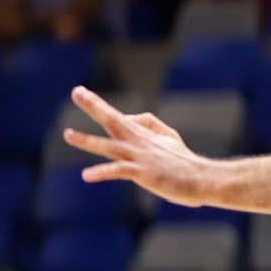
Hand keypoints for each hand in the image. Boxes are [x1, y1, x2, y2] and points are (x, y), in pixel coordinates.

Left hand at [63, 86, 213, 203]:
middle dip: (94, 106)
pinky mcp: (142, 172)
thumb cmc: (184, 162)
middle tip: (76, 92)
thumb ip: (150, 124)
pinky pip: (118, 170)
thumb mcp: (169, 137)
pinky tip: (86, 175)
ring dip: (87, 140)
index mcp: (143, 135)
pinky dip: (102, 172)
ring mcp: (139, 157)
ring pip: (109, 146)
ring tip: (68, 134)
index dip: (98, 105)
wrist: (202, 179)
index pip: (118, 116)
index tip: (81, 92)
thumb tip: (129, 118)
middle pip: (112, 120)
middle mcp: (138, 142)